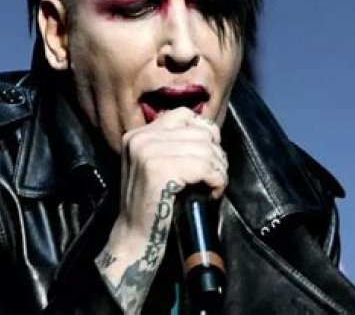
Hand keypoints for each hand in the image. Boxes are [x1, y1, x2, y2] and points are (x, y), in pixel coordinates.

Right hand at [95, 107, 227, 313]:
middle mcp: (141, 138)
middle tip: (216, 176)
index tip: (210, 155)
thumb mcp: (156, 164)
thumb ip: (174, 144)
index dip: (206, 132)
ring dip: (219, 170)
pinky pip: (205, 167)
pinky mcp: (160, 171)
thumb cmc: (153, 205)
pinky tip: (211, 194)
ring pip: (206, 150)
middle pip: (199, 133)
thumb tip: (210, 132)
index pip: (184, 115)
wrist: (135, 239)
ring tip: (214, 186)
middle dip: (217, 155)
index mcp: (139, 134)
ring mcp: (148, 153)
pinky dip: (217, 181)